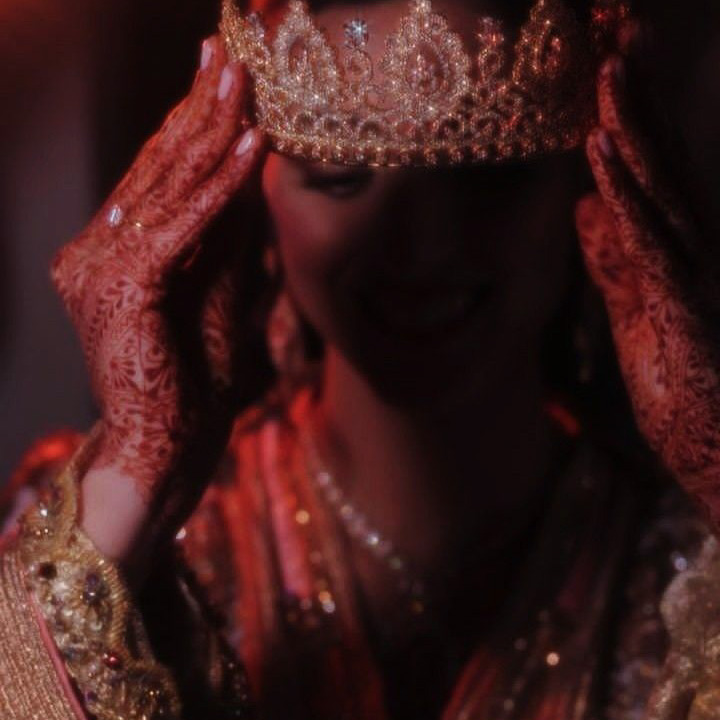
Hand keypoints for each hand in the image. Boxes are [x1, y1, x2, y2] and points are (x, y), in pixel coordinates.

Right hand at [50, 35, 264, 565]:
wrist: (164, 450)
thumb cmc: (192, 385)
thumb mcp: (218, 295)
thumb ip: (229, 240)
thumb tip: (254, 179)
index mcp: (113, 253)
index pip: (157, 175)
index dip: (190, 123)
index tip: (219, 77)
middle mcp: (94, 251)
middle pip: (157, 167)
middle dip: (198, 108)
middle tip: (228, 53)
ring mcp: (99, 268)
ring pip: (167, 185)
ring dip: (210, 131)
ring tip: (243, 82)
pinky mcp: (122, 289)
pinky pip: (180, 226)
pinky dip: (219, 188)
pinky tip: (250, 147)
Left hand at [576, 49, 719, 530]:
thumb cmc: (682, 384)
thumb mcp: (637, 308)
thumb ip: (616, 258)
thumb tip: (586, 207)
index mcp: (675, 251)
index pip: (651, 174)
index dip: (631, 120)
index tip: (609, 68)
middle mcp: (691, 251)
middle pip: (661, 166)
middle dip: (638, 104)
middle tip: (615, 42)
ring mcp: (692, 277)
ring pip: (660, 192)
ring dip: (633, 133)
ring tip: (608, 78)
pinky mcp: (685, 309)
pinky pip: (652, 244)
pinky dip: (627, 198)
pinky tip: (601, 160)